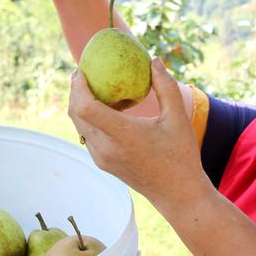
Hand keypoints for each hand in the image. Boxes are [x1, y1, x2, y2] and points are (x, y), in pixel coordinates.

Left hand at [69, 59, 209, 211]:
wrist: (177, 194)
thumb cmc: (181, 155)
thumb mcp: (178, 118)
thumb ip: (166, 86)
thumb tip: (154, 60)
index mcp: (123, 135)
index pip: (86, 107)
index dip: (78, 87)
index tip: (81, 70)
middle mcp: (107, 148)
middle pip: (76, 115)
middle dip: (74, 91)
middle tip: (81, 73)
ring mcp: (102, 158)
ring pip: (79, 126)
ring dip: (79, 105)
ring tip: (91, 87)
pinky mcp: (103, 164)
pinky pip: (87, 135)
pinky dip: (89, 119)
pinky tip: (103, 108)